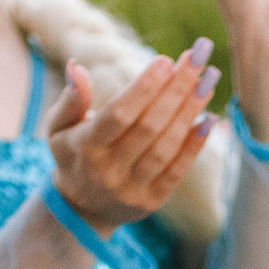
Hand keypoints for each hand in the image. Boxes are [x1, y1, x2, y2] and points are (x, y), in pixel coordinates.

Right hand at [45, 51, 217, 236]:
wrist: (82, 210)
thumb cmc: (74, 155)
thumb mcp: (58, 128)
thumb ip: (71, 99)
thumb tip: (77, 66)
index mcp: (85, 147)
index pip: (118, 115)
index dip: (143, 88)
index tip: (165, 60)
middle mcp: (109, 170)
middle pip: (148, 126)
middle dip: (175, 90)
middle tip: (198, 58)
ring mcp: (132, 189)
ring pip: (166, 146)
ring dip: (190, 112)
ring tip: (209, 79)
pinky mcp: (152, 201)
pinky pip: (177, 170)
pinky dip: (194, 144)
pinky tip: (210, 118)